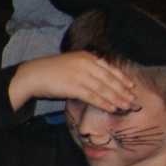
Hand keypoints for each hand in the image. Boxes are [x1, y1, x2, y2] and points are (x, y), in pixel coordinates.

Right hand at [8, 52, 136, 112]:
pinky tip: (111, 108)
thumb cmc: (54, 71)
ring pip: (103, 89)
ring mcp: (79, 75)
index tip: (132, 85)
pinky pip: (92, 96)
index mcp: (87, 57)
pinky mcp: (73, 87)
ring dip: (116, 98)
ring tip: (125, 106)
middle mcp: (85, 64)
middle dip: (122, 90)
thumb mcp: (74, 63)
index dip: (122, 78)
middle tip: (132, 98)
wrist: (33, 75)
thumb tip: (107, 80)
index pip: (110, 68)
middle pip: (109, 79)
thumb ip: (90, 68)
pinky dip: (103, 103)